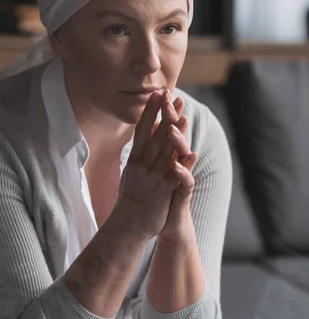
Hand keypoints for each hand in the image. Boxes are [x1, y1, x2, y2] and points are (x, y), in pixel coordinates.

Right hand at [110, 90, 191, 241]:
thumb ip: (139, 152)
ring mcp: (152, 178)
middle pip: (154, 135)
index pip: (142, 130)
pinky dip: (183, 164)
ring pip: (165, 152)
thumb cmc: (131, 198)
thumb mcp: (131, 171)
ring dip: (175, 133)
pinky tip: (191, 152)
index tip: (157, 94)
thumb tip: (144, 133)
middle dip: (164, 115)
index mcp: (134, 159)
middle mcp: (142, 165)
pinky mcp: (162, 192)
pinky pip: (174, 175)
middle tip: (172, 95)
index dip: (150, 111)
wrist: (127, 225)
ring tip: (184, 116)